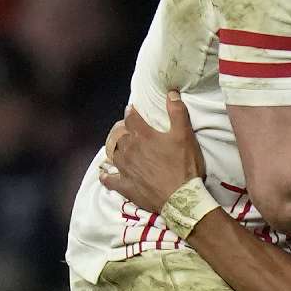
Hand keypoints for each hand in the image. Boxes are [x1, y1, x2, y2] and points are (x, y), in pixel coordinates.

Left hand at [100, 91, 205, 212]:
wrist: (180, 198)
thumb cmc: (184, 165)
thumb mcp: (185, 135)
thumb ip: (177, 112)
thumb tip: (170, 92)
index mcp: (143, 136)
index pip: (131, 119)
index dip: (131, 113)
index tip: (131, 109)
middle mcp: (130, 150)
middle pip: (120, 136)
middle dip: (123, 130)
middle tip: (128, 129)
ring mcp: (125, 169)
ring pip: (114, 154)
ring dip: (116, 149)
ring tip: (120, 147)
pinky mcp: (125, 186)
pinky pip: (109, 179)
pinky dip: (106, 175)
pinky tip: (105, 173)